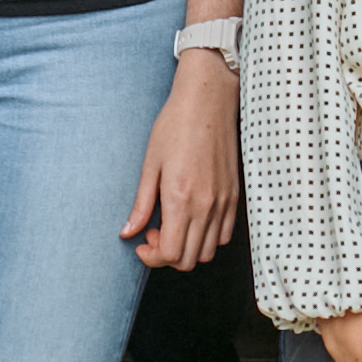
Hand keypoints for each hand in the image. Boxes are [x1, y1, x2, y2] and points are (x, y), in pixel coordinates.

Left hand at [128, 48, 240, 265]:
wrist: (208, 101)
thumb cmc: (175, 126)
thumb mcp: (150, 164)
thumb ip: (141, 204)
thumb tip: (128, 232)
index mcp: (180, 198)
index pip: (170, 254)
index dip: (152, 256)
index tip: (142, 240)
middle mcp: (205, 206)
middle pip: (188, 260)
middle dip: (166, 255)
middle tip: (154, 231)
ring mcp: (223, 202)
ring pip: (207, 252)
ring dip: (187, 248)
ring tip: (174, 224)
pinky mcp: (234, 196)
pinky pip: (223, 234)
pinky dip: (206, 237)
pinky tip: (193, 217)